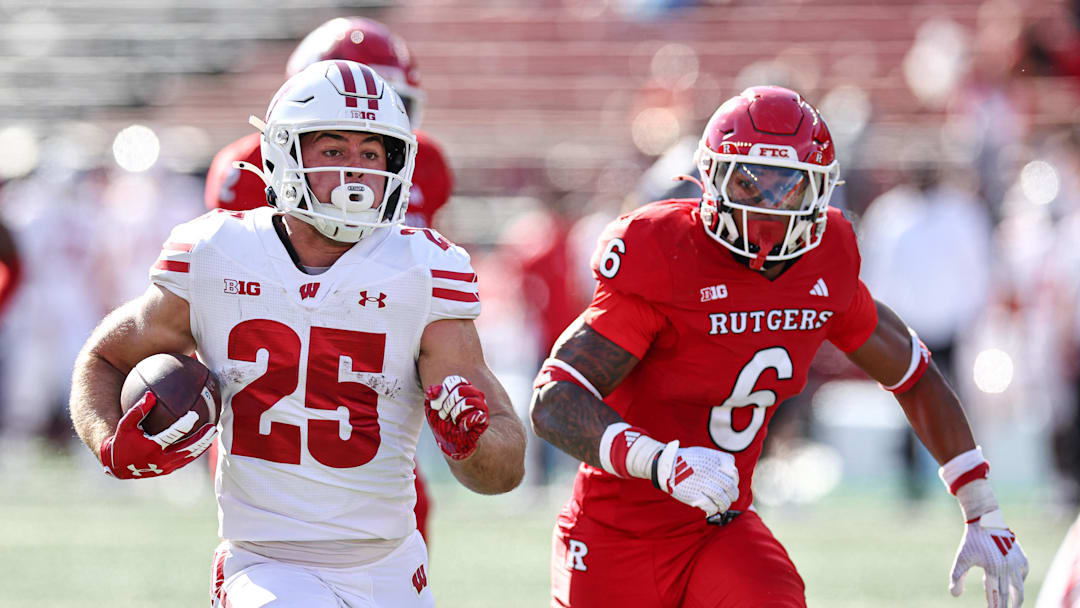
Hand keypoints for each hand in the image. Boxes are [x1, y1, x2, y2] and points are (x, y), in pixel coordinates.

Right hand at [99, 391, 217, 478]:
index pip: (173, 435)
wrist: (118, 465)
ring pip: (189, 457)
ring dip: (203, 446)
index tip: (194, 414)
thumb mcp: (125, 425)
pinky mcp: (169, 470)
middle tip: (212, 428)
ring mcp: (166, 467)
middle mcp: (161, 460)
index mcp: (151, 448)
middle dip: (201, 439)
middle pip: (187, 449)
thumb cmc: (122, 441)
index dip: (185, 424)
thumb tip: (151, 395)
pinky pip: (186, 460)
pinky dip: (196, 451)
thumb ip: (138, 410)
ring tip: (213, 434)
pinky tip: (204, 441)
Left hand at [425, 375, 488, 459]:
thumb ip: (431, 395)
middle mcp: (474, 394)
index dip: (443, 393)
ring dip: (455, 415)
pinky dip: (465, 422)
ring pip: (468, 402)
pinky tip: (462, 426)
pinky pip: (476, 415)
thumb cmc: (443, 424)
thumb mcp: (431, 408)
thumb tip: (435, 390)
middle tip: (445, 416)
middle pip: (460, 391)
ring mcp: (481, 406)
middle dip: (447, 405)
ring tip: (453, 422)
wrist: (452, 444)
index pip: (454, 381)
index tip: (439, 405)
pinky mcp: (484, 419)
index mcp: (462, 388)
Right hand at [652, 441, 738, 518]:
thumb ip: (719, 460)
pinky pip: (710, 506)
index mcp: (713, 460)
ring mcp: (702, 484)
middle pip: (730, 487)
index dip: (735, 481)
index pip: (733, 473)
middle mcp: (709, 471)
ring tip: (723, 506)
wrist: (665, 466)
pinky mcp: (694, 496)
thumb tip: (733, 473)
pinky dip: (714, 510)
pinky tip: (712, 510)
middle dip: (733, 495)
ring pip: (722, 499)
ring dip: (725, 505)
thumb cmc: (686, 460)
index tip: (732, 484)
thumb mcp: (703, 452)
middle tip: (732, 498)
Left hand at [949, 509, 1028, 606]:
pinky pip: (1024, 572)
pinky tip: (1016, 585)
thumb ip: (957, 577)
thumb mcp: (961, 558)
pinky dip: (1020, 581)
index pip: (994, 594)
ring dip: (1017, 598)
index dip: (994, 606)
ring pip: (1019, 586)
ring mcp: (1016, 562)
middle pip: (1007, 594)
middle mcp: (1007, 567)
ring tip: (1015, 606)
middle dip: (1006, 606)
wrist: (985, 520)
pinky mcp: (1021, 556)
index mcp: (992, 569)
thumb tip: (955, 595)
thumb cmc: (972, 541)